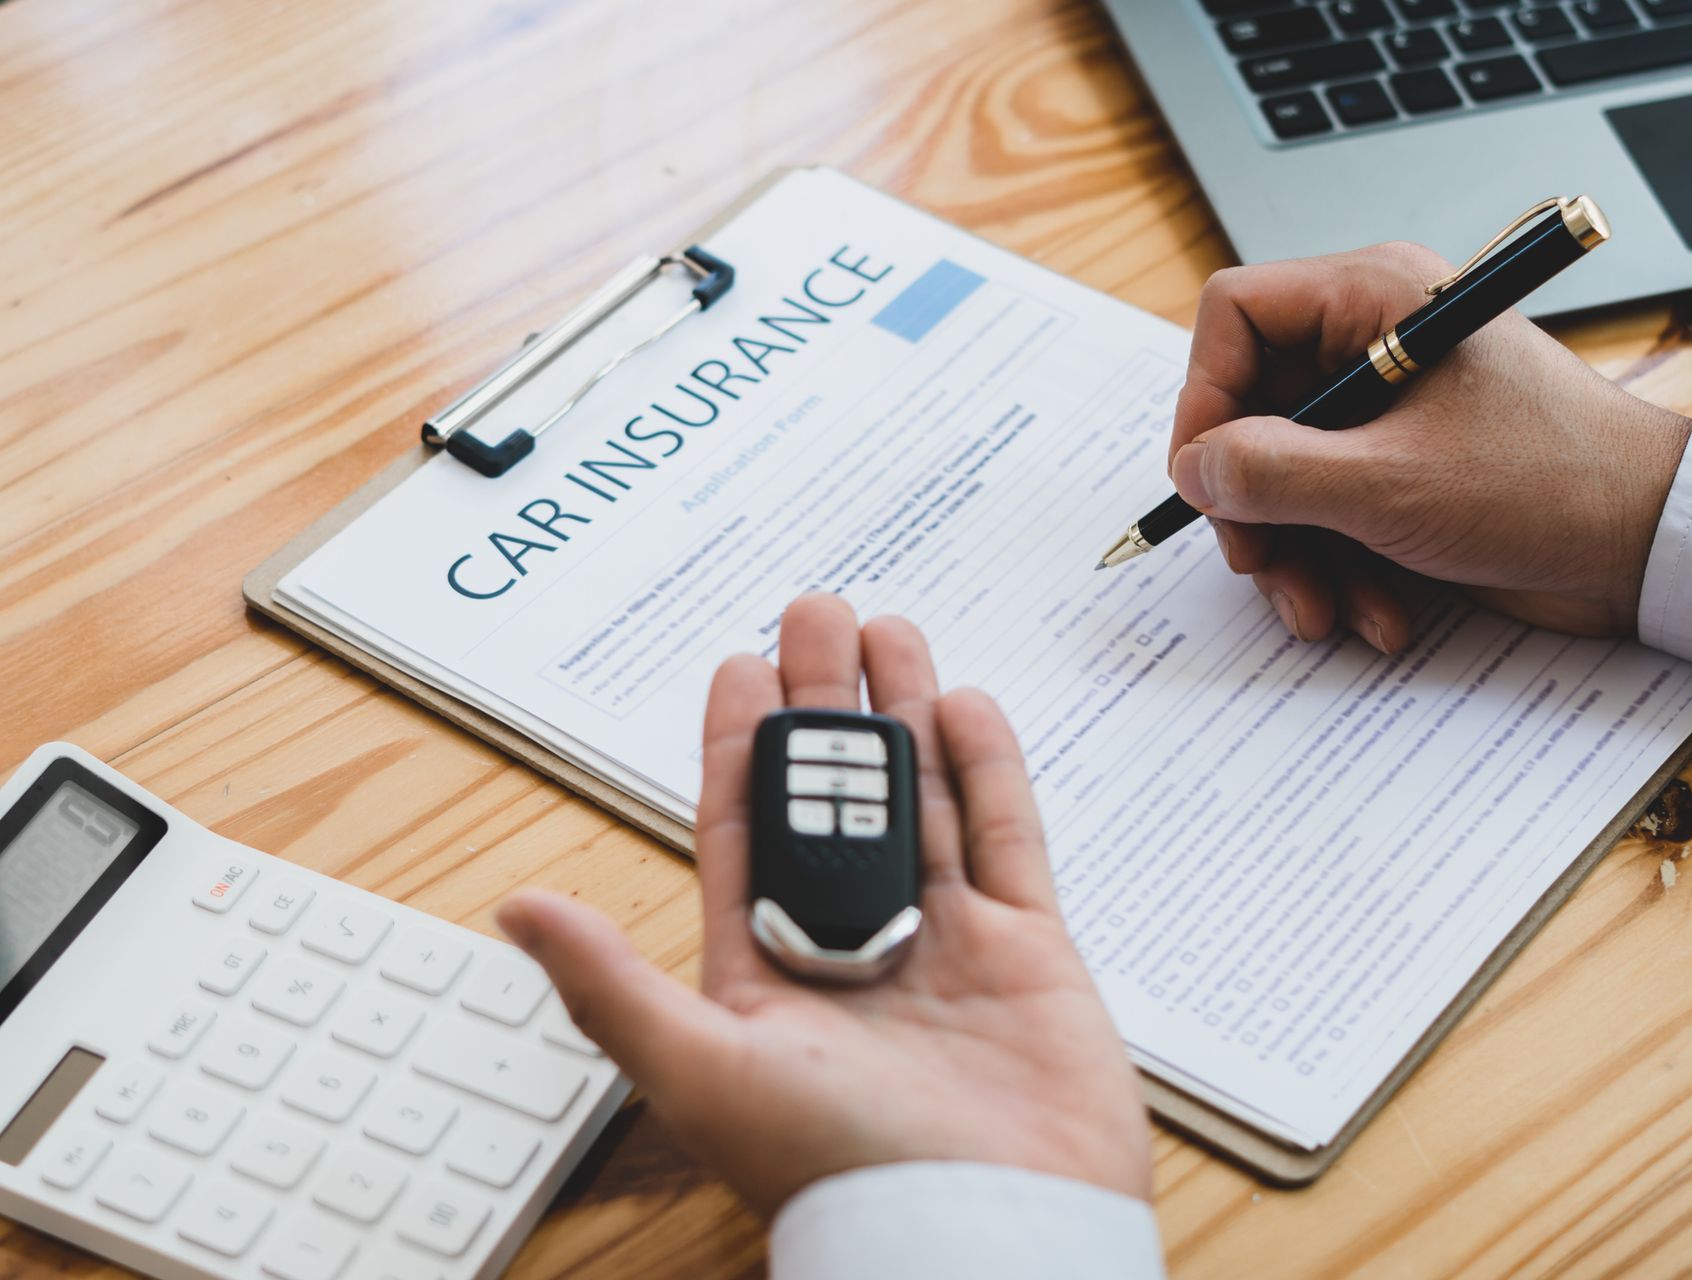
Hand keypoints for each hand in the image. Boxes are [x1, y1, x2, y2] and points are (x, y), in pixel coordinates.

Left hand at [498, 594, 1151, 1215]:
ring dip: (903, 713)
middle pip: (836, 796)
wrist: (983, 1233)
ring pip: (920, 800)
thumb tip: (516, 908)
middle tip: (820, 611)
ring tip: (889, 630)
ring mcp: (944, 945)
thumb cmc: (836, 1172)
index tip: (739, 663)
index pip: (745, 831)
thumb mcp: (700, 1069)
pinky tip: (965, 705)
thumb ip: (609, 983)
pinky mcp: (1027, 953)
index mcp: (770, 970)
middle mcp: (855, 946)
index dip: (741, 745)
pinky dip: (990, 771)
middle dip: (825, 703)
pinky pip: (1006, 839)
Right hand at [1169, 241, 1691, 648]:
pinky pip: (1330, 514)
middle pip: (1251, 410)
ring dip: (1297, 558)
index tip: (1206, 476)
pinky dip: (1341, 570)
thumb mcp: (1386, 486)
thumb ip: (1270, 474)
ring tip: (1327, 612)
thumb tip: (1192, 467)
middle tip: (1261, 565)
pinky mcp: (1403, 470)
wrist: (1650, 546)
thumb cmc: (1548, 485)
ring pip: (1284, 476)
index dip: (1205, 395)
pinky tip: (1378, 613)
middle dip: (1255, 506)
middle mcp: (1374, 342)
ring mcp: (1388, 411)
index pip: (1236, 315)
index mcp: (1375, 299)